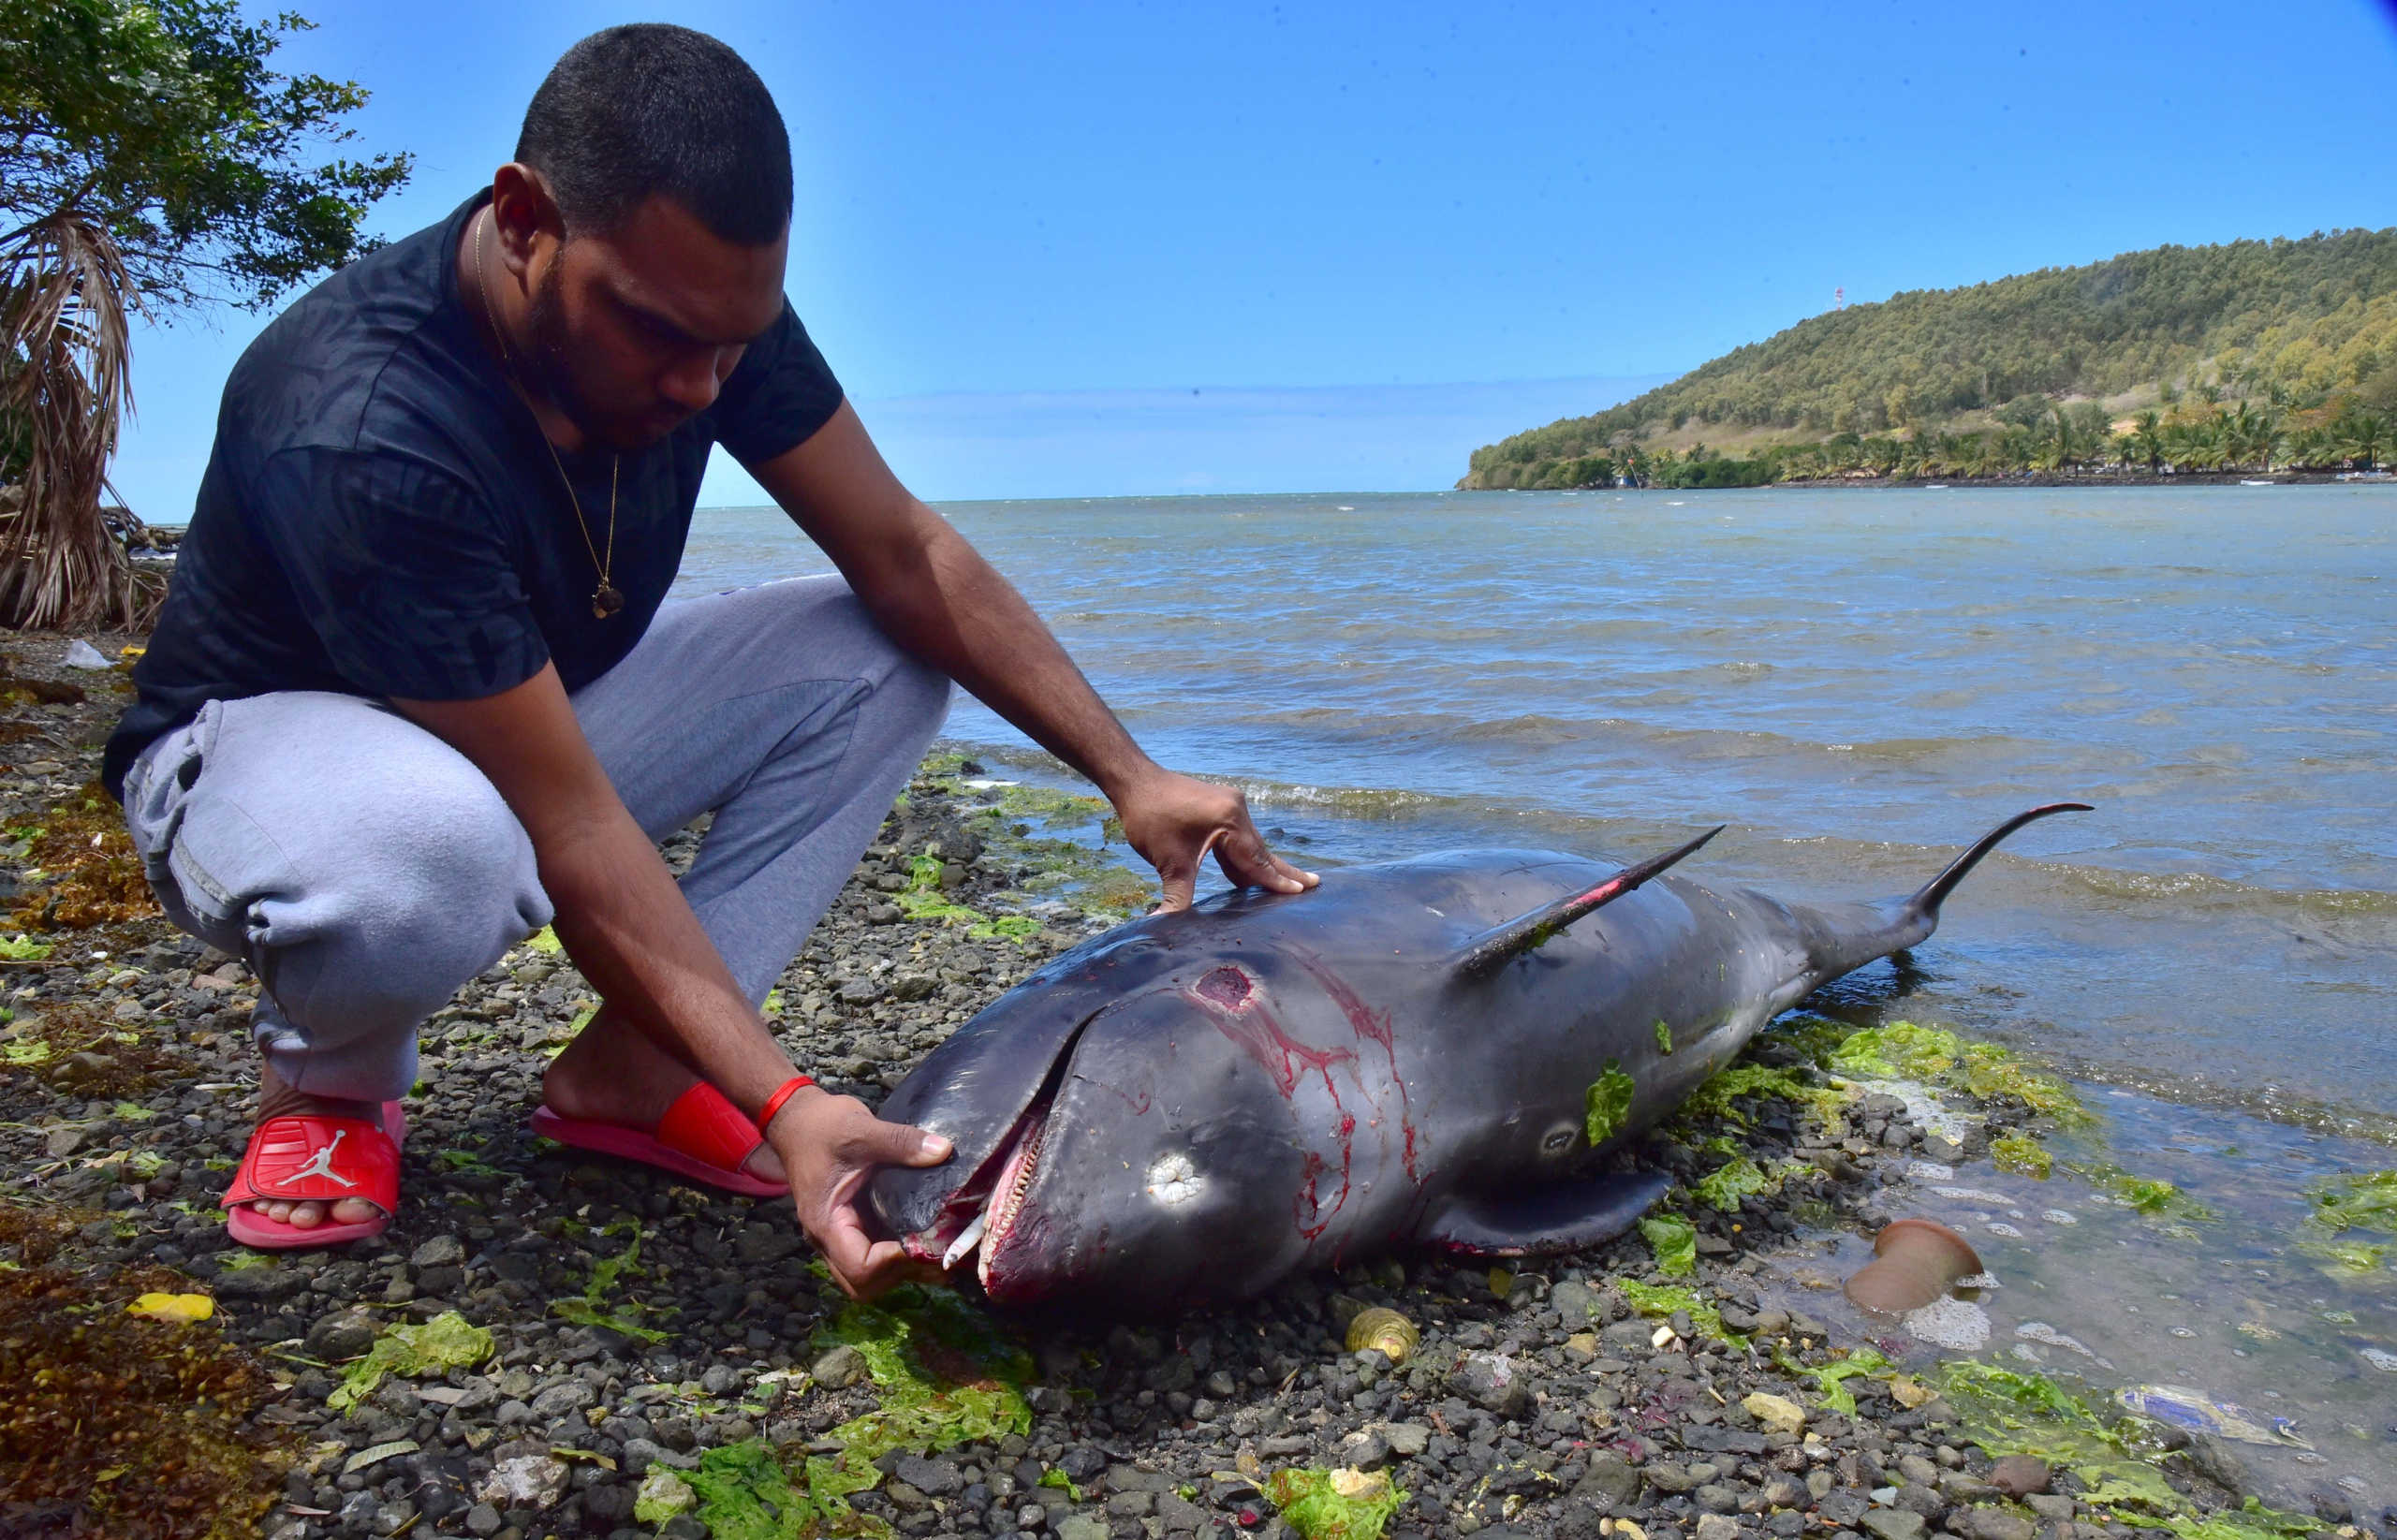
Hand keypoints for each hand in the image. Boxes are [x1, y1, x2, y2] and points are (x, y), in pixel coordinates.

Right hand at [769, 1087, 952, 1298]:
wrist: (796, 1118)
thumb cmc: (821, 1126)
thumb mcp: (861, 1130)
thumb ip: (902, 1142)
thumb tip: (945, 1151)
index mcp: (826, 1222)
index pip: (860, 1267)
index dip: (895, 1261)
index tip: (926, 1240)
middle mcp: (829, 1238)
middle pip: (863, 1284)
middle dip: (902, 1272)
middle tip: (937, 1249)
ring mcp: (838, 1234)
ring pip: (868, 1275)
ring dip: (901, 1268)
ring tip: (937, 1246)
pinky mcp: (850, 1225)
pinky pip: (873, 1253)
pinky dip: (899, 1253)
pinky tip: (927, 1234)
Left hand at [1112, 765, 1320, 912]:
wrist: (1135, 782)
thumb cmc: (1150, 818)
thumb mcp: (1168, 862)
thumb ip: (1176, 896)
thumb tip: (1165, 927)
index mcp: (1230, 820)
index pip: (1257, 859)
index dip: (1276, 880)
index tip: (1301, 892)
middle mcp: (1237, 809)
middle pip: (1262, 850)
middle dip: (1284, 870)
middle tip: (1316, 883)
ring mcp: (1230, 805)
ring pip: (1250, 845)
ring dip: (1264, 866)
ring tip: (1291, 883)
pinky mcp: (1220, 806)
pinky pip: (1238, 838)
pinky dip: (1244, 857)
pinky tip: (1251, 875)